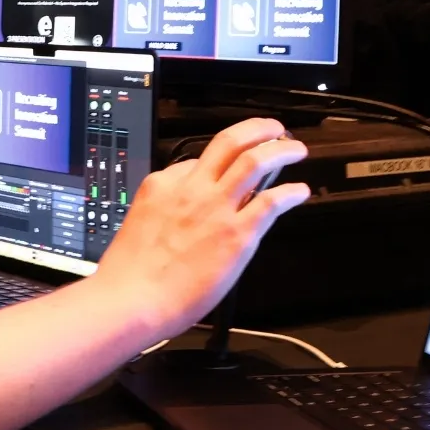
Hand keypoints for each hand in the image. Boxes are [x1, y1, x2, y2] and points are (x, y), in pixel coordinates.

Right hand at [93, 117, 309, 339]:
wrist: (131, 299)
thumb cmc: (130, 275)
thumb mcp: (138, 225)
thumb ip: (163, 212)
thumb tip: (182, 218)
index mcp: (161, 186)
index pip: (196, 162)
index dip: (217, 166)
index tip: (228, 171)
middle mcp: (191, 189)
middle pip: (229, 141)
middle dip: (258, 129)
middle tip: (273, 130)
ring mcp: (216, 208)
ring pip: (256, 161)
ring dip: (281, 150)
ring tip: (295, 150)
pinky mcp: (238, 233)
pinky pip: (273, 201)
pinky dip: (291, 192)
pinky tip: (299, 192)